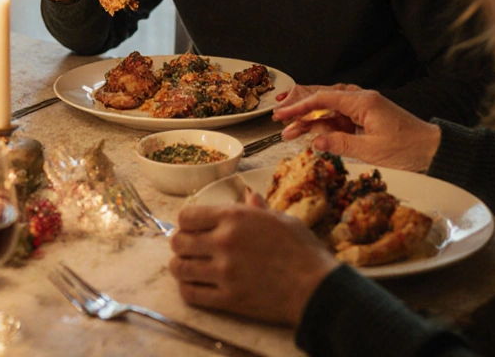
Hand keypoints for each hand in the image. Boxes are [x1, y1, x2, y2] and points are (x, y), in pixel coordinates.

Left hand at [169, 189, 338, 325]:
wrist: (316, 288)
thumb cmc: (303, 250)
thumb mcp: (281, 219)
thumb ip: (257, 209)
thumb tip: (248, 196)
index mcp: (235, 218)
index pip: (187, 216)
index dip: (187, 222)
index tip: (194, 228)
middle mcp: (223, 242)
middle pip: (178, 241)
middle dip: (181, 243)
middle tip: (191, 248)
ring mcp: (223, 272)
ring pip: (179, 268)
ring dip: (181, 266)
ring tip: (190, 266)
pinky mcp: (227, 299)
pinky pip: (191, 294)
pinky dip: (188, 289)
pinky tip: (196, 285)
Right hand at [272, 84, 442, 172]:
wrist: (434, 150)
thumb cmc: (408, 149)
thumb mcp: (372, 150)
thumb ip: (341, 143)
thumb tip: (314, 142)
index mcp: (363, 102)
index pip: (323, 99)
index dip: (299, 106)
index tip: (282, 114)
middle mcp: (362, 100)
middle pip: (323, 99)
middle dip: (299, 108)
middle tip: (278, 117)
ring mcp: (364, 108)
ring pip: (329, 110)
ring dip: (309, 120)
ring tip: (288, 131)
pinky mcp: (366, 118)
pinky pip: (339, 119)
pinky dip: (324, 126)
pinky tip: (310, 134)